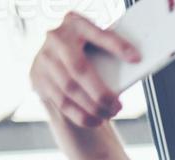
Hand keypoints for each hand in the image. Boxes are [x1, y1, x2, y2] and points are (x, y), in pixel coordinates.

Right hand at [30, 12, 140, 128]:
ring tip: (109, 113)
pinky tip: (96, 120)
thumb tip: (134, 64)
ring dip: (93, 107)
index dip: (116, 45)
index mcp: (75, 23)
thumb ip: (111, 52)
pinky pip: (61, 102)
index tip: (136, 58)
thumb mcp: (97, 44)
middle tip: (117, 106)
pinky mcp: (38, 78)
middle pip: (79, 69)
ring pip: (69, 90)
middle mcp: (55, 38)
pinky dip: (81, 115)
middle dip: (101, 93)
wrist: (56, 57)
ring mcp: (44, 58)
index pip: (97, 33)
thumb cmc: (87, 51)